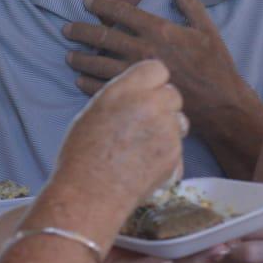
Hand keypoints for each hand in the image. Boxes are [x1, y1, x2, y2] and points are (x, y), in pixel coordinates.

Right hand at [56, 59, 183, 203]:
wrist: (89, 194)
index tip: (146, 93)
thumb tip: (138, 92)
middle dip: (163, 106)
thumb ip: (122, 97)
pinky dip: (167, 152)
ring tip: (143, 145)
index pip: (157, 68)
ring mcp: (165, 129)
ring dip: (168, 128)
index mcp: (125, 90)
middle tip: (145, 123)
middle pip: (173, 94)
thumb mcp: (95, 111)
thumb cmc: (82, 155)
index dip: (153, 82)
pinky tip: (146, 163)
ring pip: (180, 120)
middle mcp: (149, 104)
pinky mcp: (174, 153)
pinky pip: (178, 145)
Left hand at [64, 0, 261, 141]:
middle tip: (66, 29)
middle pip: (101, 37)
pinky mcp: (136, 96)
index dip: (101, 5)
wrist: (221, 104)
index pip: (121, 12)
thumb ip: (192, 7)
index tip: (87, 2)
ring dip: (79, 59)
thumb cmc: (216, 66)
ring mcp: (136, 74)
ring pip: (97, 64)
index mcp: (158, 30)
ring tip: (69, 56)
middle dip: (80, 31)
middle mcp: (143, 49)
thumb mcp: (207, 31)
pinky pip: (103, 89)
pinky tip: (80, 81)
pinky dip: (88, 84)